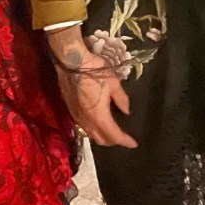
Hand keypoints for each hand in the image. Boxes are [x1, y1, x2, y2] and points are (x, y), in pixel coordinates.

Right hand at [47, 25, 136, 147]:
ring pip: (90, 134)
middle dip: (113, 141)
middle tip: (123, 137)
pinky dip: (92, 128)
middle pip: (100, 139)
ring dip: (102, 135)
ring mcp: (76, 116)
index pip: (114, 135)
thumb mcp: (113, 83)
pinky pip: (83, 126)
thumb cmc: (94, 70)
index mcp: (99, 116)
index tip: (134, 143)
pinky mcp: (70, 109)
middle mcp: (86, 120)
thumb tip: (126, 111)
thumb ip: (121, 99)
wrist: (71, 60)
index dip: (125, 141)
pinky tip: (97, 120)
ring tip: (111, 130)